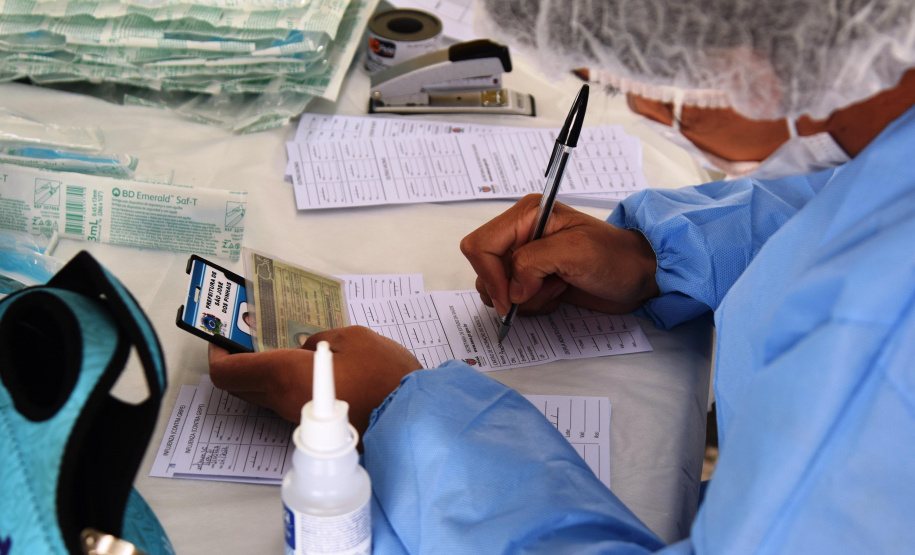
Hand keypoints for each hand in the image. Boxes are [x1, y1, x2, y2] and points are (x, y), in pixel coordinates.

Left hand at [208, 326, 421, 438]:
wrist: (412, 419)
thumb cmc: (384, 374)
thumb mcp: (352, 338)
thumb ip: (320, 340)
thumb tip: (307, 349)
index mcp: (284, 375)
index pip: (228, 372)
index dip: (216, 353)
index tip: (220, 335)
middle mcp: (282, 401)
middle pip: (239, 386)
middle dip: (236, 360)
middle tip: (247, 336)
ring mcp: (297, 417)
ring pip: (262, 394)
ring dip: (260, 372)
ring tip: (278, 345)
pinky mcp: (315, 424)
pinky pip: (284, 401)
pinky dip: (281, 382)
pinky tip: (302, 364)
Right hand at [460, 194, 658, 315]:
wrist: (639, 276)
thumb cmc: (616, 257)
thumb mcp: (575, 251)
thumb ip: (533, 262)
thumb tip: (512, 289)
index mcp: (526, 215)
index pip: (481, 245)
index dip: (490, 274)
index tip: (510, 298)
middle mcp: (521, 233)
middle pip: (484, 268)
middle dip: (510, 288)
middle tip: (542, 289)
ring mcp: (527, 257)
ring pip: (496, 287)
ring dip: (525, 298)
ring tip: (556, 288)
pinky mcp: (533, 278)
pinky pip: (513, 299)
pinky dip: (533, 304)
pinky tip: (558, 293)